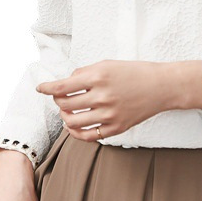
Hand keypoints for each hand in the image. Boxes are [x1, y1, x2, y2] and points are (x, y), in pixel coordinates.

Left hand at [36, 60, 173, 140]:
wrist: (161, 87)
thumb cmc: (134, 72)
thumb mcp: (108, 64)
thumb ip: (85, 73)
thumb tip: (65, 83)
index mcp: (99, 76)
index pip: (63, 86)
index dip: (47, 87)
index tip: (40, 88)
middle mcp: (102, 96)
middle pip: (65, 104)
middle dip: (57, 101)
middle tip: (59, 97)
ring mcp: (109, 114)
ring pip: (72, 121)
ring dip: (64, 116)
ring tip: (67, 110)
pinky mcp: (115, 128)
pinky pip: (87, 136)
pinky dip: (76, 132)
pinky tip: (74, 125)